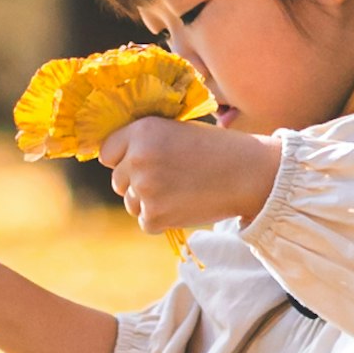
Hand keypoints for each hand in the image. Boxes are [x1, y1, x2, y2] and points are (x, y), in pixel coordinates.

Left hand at [105, 115, 278, 235]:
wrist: (246, 173)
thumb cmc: (213, 150)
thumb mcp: (174, 131)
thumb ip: (143, 142)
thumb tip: (114, 158)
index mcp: (141, 131)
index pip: (107, 152)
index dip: (123, 159)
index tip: (141, 163)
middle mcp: (137, 158)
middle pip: (117, 181)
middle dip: (137, 183)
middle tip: (169, 179)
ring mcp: (145, 188)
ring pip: (131, 203)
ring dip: (150, 202)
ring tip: (180, 191)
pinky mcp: (154, 216)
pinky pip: (145, 222)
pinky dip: (162, 220)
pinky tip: (184, 205)